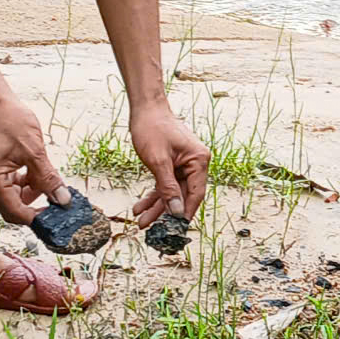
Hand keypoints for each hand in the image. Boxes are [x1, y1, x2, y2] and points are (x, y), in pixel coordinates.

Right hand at [0, 95, 67, 224]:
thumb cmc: (10, 121)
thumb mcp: (35, 151)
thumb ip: (48, 178)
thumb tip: (62, 199)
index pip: (15, 212)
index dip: (36, 218)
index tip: (56, 218)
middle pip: (14, 208)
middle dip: (35, 207)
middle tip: (57, 203)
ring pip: (16, 198)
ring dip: (34, 193)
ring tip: (50, 182)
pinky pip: (14, 186)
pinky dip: (28, 184)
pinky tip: (39, 174)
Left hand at [127, 101, 210, 223]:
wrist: (145, 109)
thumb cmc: (153, 128)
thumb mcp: (158, 161)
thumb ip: (168, 188)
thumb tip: (176, 211)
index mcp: (199, 161)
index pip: (195, 194)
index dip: (185, 212)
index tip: (174, 229)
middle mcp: (195, 164)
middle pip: (182, 195)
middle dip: (165, 212)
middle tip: (151, 228)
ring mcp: (184, 165)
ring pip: (172, 193)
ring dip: (157, 207)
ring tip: (141, 221)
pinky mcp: (172, 165)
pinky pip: (165, 185)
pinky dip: (154, 195)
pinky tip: (141, 207)